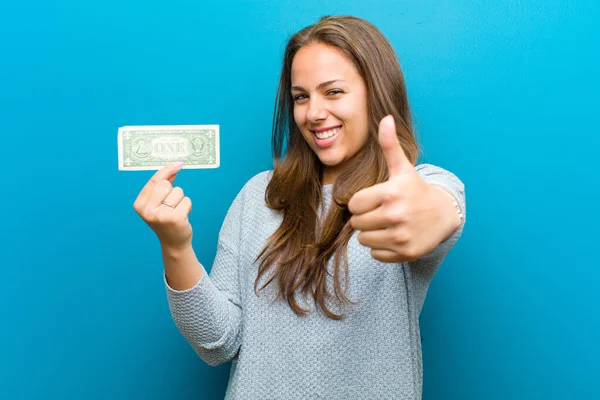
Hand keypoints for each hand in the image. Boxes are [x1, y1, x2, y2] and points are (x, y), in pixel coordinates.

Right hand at [133, 162, 192, 249]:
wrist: (173, 242)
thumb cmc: (166, 219)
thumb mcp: (158, 202)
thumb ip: (163, 185)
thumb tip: (174, 167)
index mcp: (140, 204)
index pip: (154, 181)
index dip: (167, 170)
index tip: (178, 164)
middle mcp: (147, 210)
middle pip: (166, 184)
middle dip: (173, 191)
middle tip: (171, 205)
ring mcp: (161, 215)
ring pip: (178, 192)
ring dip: (181, 200)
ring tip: (176, 212)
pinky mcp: (175, 218)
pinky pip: (186, 200)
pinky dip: (187, 206)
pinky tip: (182, 217)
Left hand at [348, 115, 459, 262]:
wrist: (444, 214)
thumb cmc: (415, 189)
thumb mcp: (402, 168)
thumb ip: (389, 145)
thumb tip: (385, 118)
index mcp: (391, 193)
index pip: (353, 204)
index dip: (361, 202)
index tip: (375, 199)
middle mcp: (395, 215)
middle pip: (356, 223)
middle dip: (365, 218)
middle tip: (381, 212)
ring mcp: (401, 236)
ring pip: (363, 240)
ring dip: (371, 233)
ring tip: (387, 224)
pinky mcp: (405, 253)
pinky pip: (375, 254)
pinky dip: (381, 248)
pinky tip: (395, 236)